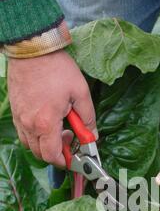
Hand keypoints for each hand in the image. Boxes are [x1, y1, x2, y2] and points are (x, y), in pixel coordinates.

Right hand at [8, 50, 95, 166]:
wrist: (33, 48)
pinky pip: (23, 132)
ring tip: (58, 130)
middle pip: (41, 153)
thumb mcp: (80, 92)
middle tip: (69, 139)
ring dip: (45, 144)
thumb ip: (88, 118)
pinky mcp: (15, 110)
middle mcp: (29, 124)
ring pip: (30, 144)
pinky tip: (46, 121)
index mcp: (46, 123)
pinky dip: (35, 134)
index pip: (52, 156)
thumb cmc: (57, 69)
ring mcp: (19, 118)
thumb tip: (93, 135)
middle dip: (56, 153)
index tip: (74, 159)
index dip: (65, 162)